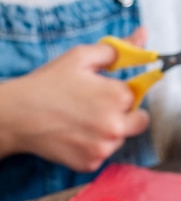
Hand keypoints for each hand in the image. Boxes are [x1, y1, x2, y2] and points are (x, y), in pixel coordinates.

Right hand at [0, 27, 149, 170]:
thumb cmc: (49, 84)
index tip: (107, 92)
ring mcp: (104, 147)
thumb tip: (142, 36)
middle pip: (139, 123)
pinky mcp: (92, 163)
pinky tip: (74, 135)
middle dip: (126, 115)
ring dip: (108, 132)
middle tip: (99, 109)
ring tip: (81, 121)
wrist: (18, 114)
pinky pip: (102, 154)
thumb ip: (117, 49)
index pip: (138, 95)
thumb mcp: (80, 57)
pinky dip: (92, 147)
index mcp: (118, 96)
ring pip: (120, 140)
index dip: (123, 93)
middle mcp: (116, 125)